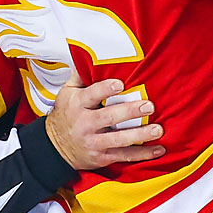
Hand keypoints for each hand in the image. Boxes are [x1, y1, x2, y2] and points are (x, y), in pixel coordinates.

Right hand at [45, 73, 164, 169]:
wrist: (55, 148)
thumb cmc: (66, 115)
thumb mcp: (66, 93)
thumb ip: (80, 76)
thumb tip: (92, 56)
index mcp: (77, 104)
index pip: (92, 95)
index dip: (105, 89)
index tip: (120, 84)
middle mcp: (85, 124)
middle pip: (109, 117)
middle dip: (129, 112)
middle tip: (148, 106)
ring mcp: (94, 142)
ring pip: (119, 139)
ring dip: (140, 135)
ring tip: (158, 129)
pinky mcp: (102, 157)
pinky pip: (123, 156)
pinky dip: (142, 154)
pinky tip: (157, 149)